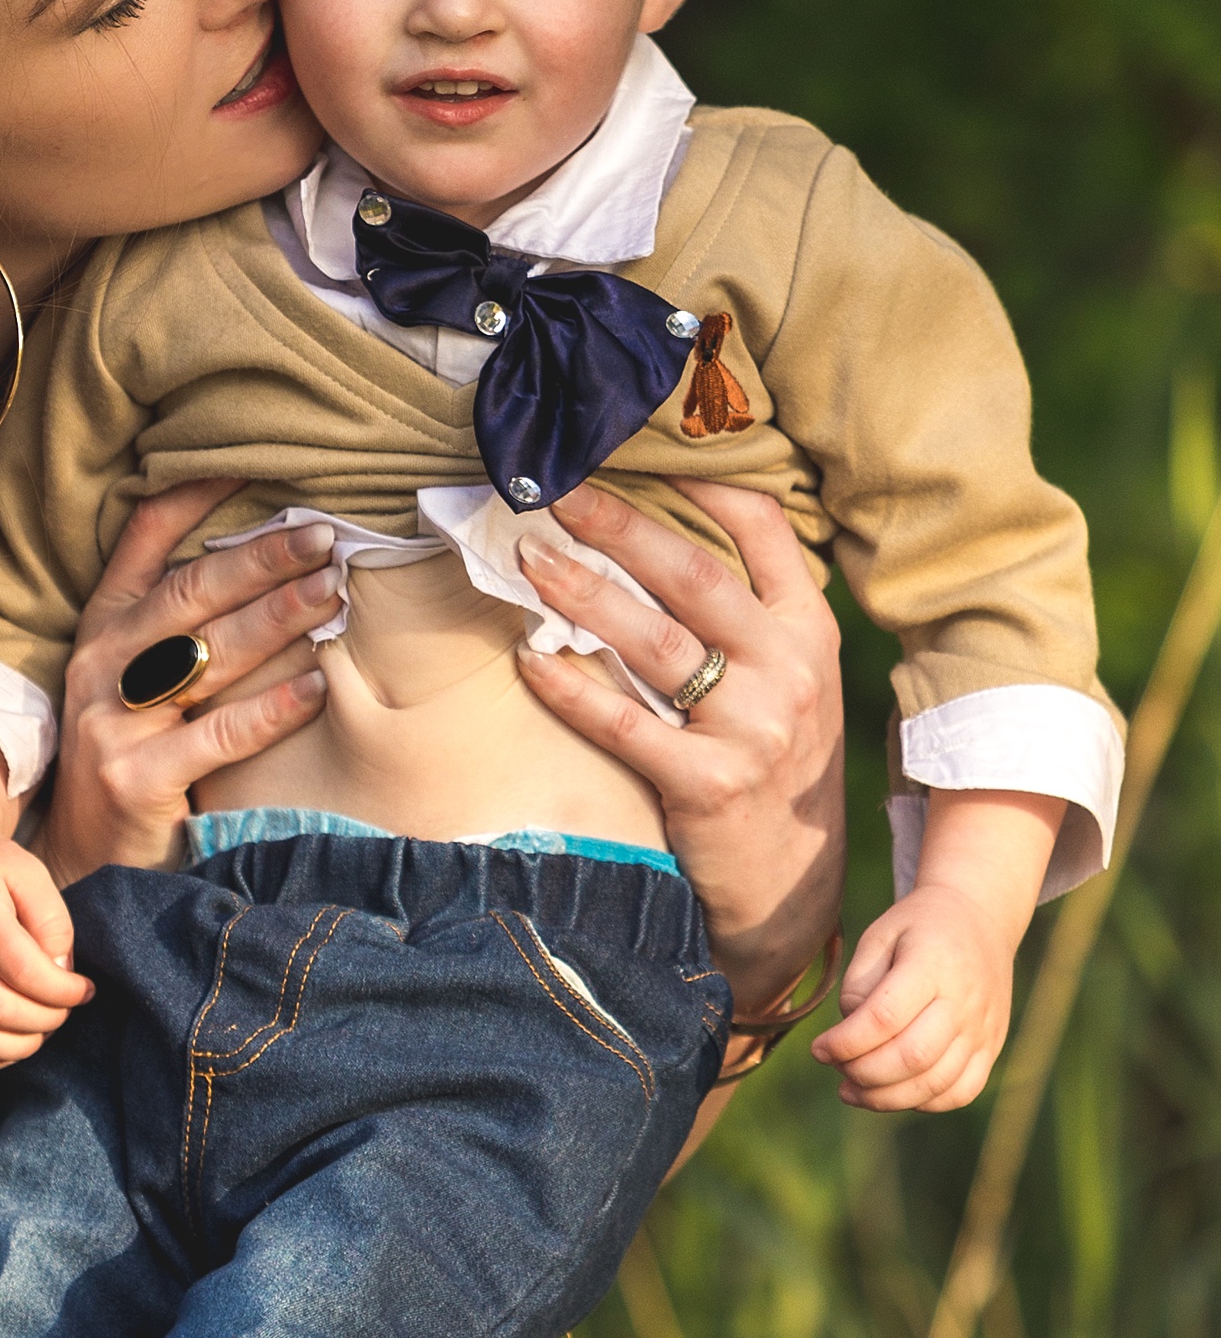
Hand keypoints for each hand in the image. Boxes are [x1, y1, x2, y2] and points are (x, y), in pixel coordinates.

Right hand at [0, 805, 94, 1076]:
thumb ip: (52, 921)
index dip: (63, 991)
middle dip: (45, 1020)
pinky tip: (7, 1047)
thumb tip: (61, 973)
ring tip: (41, 1029)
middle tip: (65, 1009)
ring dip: (16, 1045)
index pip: (25, 972)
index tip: (85, 989)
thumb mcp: (29, 871)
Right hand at [38, 481, 336, 889]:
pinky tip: (319, 688)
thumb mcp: (137, 681)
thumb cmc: (131, 757)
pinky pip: (217, 735)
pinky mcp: (135, 779)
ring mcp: (112, 722)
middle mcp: (100, 664)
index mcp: (102, 628)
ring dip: (278, 619)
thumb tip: (270, 564)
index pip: (142, 541)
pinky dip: (272, 710)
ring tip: (334, 591)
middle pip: (188, 594)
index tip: (250, 462)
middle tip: (322, 535)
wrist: (84, 863)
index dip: (191, 496)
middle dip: (260, 559)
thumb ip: (181, 627)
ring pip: (207, 655)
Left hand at [514, 476, 844, 1014]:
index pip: (763, 529)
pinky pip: (625, 723)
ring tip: (529, 560)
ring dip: (582, 594)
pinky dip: (571, 688)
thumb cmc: (774, 764)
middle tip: (557, 491)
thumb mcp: (789, 680)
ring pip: (654, 640)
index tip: (641, 446)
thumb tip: (659, 530)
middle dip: (619, 524)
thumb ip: (747, 613)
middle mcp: (789, 670)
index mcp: (808, 630)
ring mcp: (754, 729)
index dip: (703, 479)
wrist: (792, 891)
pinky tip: (529, 660)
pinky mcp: (711, 785)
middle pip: (693, 574)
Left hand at [811, 784, 1061, 1110]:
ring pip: (936, 1082)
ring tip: (852, 1092)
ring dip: (888, 1097)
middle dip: (864, 1073)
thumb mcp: (880, 935)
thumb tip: (850, 1032)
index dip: (846, 1042)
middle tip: (835, 1070)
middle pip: (912, 1056)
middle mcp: (964, 1000)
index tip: (818, 1049)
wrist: (979, 919)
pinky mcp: (991, 1047)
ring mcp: (982, 1028)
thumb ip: (860, 982)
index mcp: (932, 964)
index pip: (885, 1017)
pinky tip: (894, 1093)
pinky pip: (962, 1091)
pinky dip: (924, 1102)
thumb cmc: (918, 927)